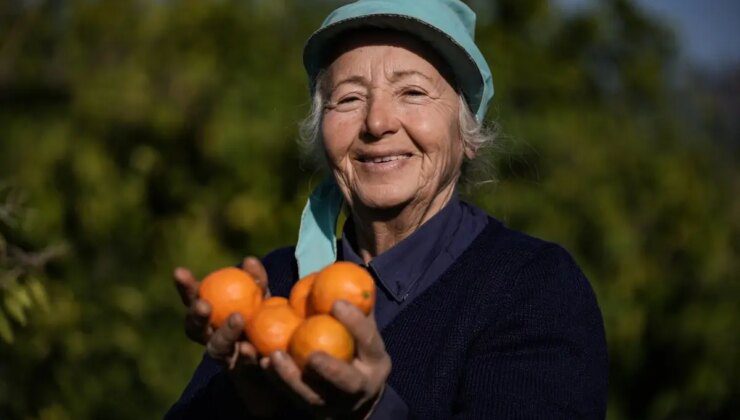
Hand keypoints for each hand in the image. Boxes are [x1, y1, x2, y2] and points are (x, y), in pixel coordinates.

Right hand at [173, 257, 278, 416]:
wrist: (279, 361)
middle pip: (195, 328)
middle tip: (204, 304)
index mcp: (210, 316)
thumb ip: (256, 282)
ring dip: (224, 333)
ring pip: (216, 348)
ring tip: (237, 318)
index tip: (179, 272)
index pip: (193, 300)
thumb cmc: (263, 321)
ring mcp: (225, 357)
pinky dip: (246, 355)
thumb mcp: (262, 298)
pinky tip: (251, 348)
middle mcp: (210, 338)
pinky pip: (242, 365)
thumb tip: (250, 261)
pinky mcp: (242, 374)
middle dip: (196, 316)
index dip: (184, 288)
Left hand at [263, 300, 390, 418]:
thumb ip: (359, 306)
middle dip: (331, 369)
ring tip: (273, 356)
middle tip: (311, 353)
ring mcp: (338, 404)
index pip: (369, 341)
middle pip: (348, 382)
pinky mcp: (316, 412)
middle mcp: (362, 387)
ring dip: (292, 378)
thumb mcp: (364, 330)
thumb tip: (355, 269)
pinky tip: (263, 363)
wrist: (357, 396)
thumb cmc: (358, 349)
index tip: (336, 302)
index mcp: (376, 360)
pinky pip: (294, 399)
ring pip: (315, 397)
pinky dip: (278, 381)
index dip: (355, 322)